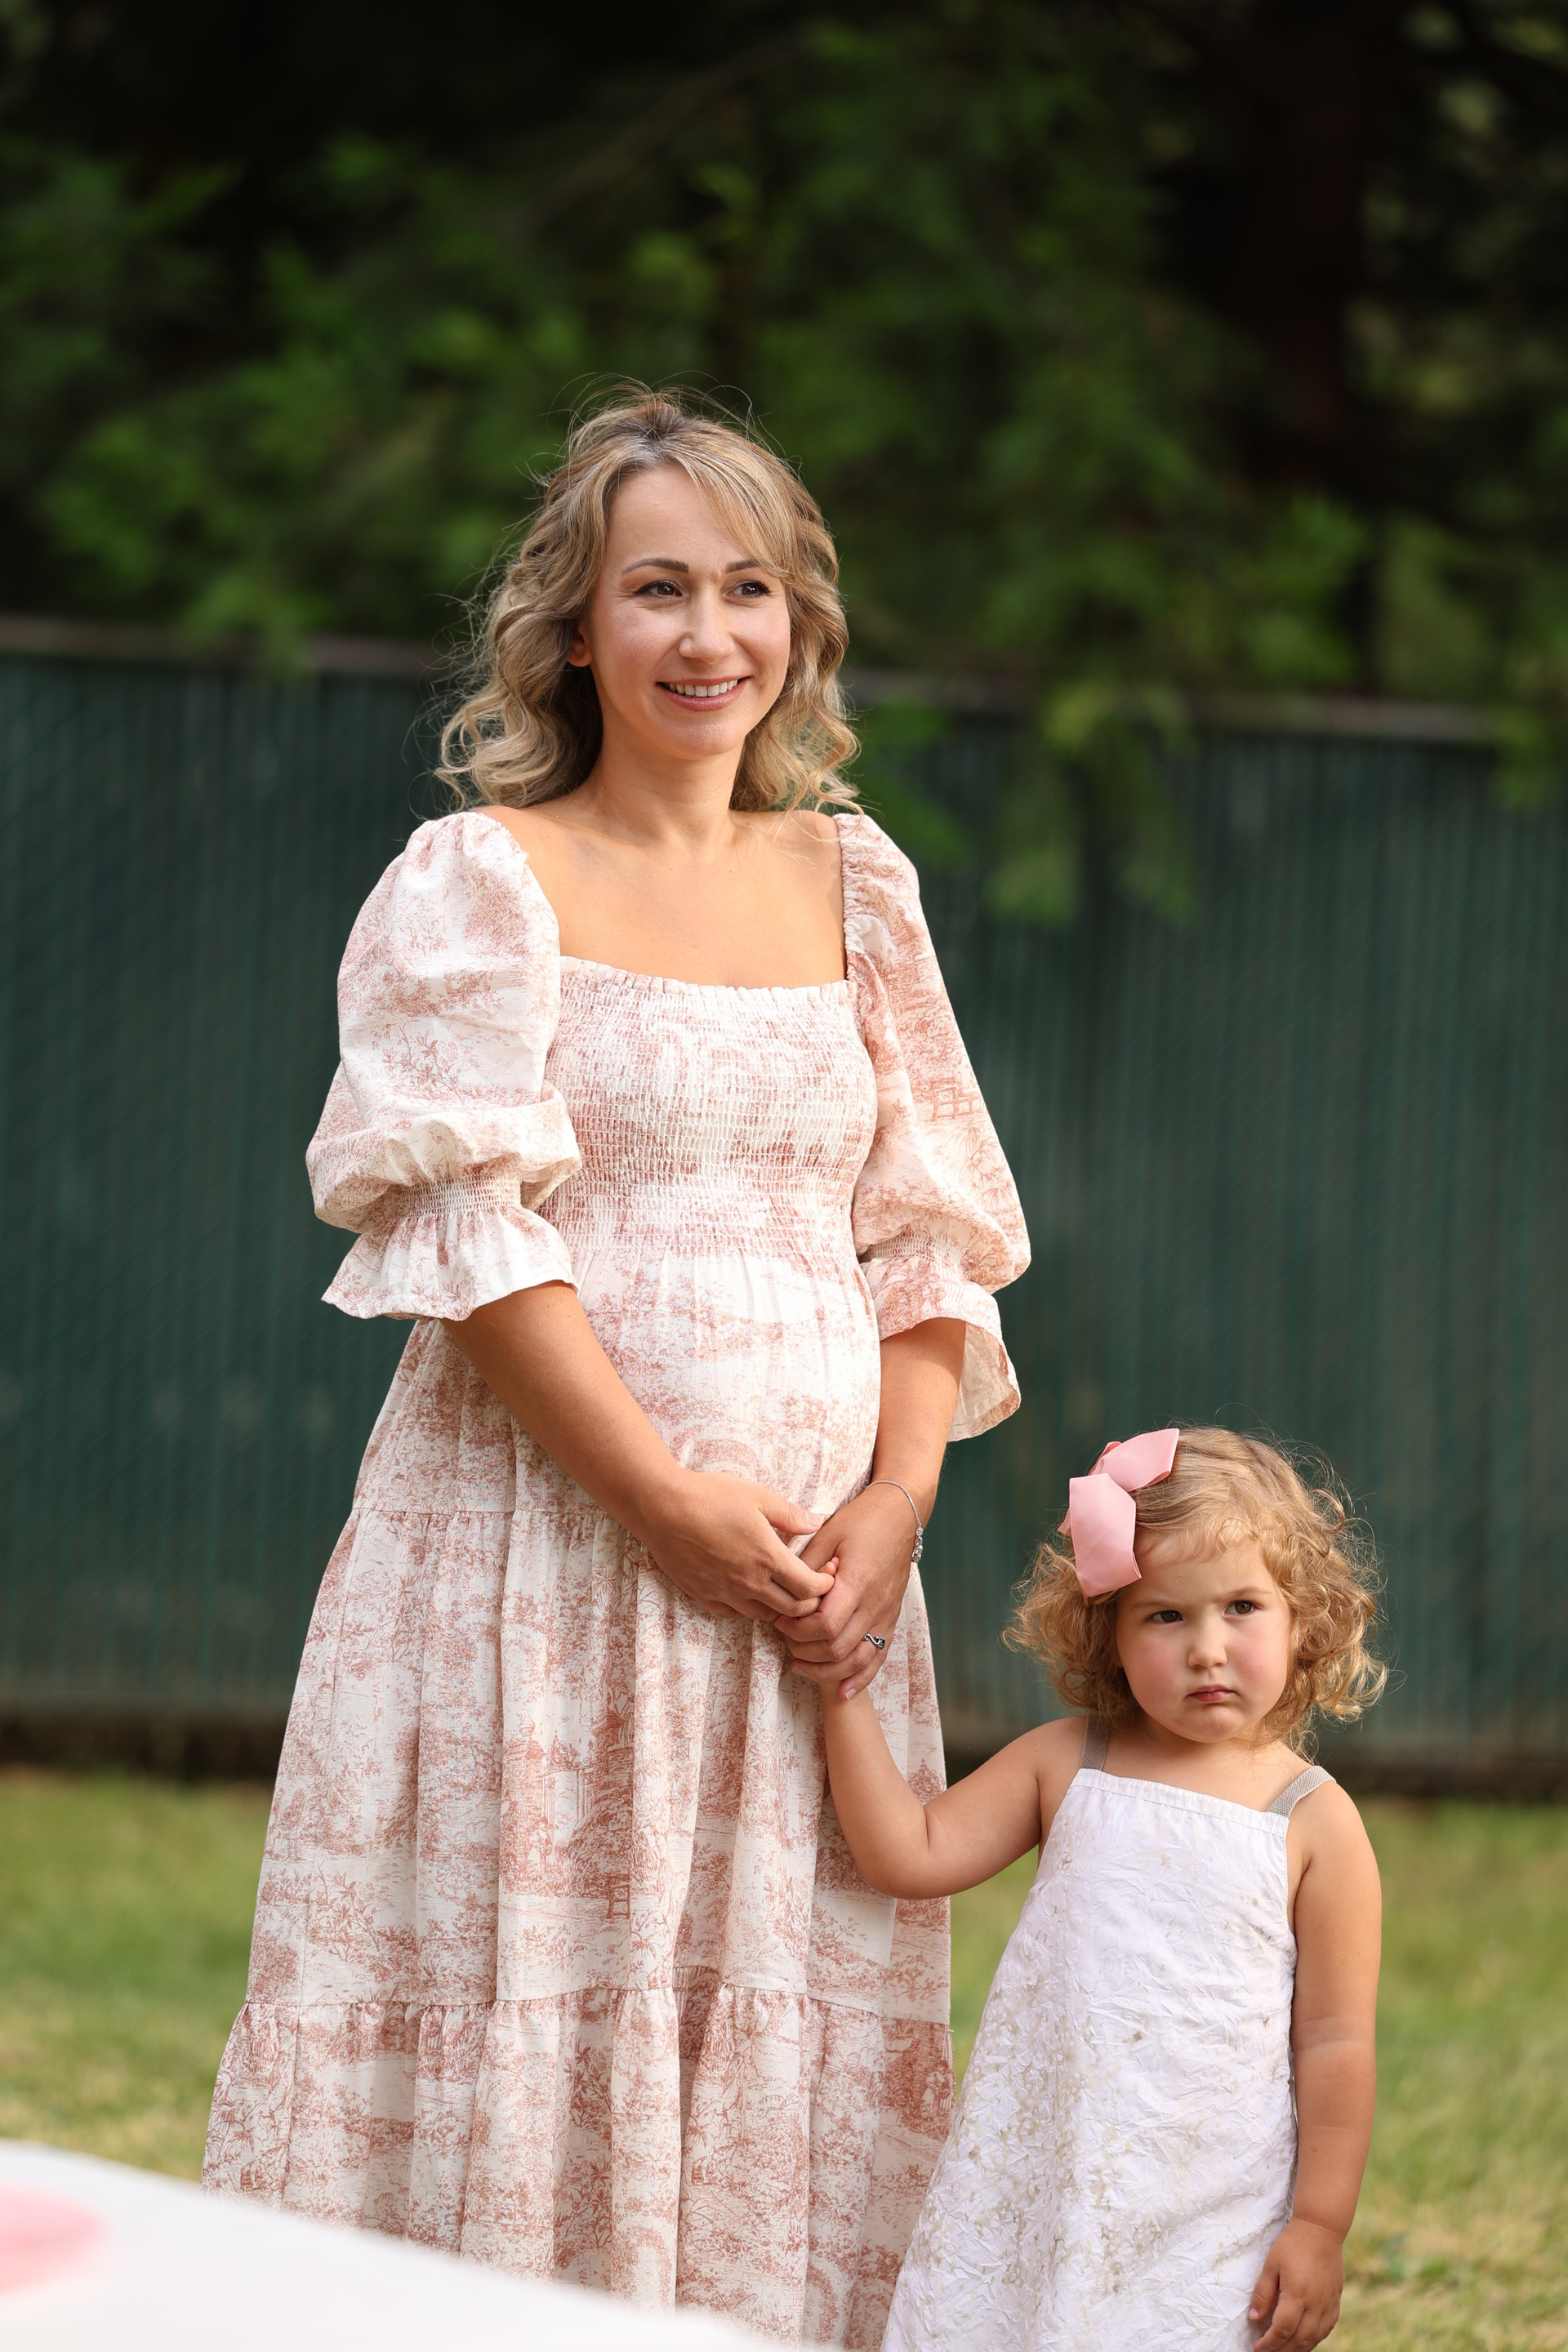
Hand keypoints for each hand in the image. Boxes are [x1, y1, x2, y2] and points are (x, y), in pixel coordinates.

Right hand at [639, 1469, 833, 1622]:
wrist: (661, 1508)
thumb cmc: (710, 1496)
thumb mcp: (757, 1495)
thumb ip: (790, 1514)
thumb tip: (816, 1523)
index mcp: (767, 1558)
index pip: (809, 1588)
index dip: (824, 1586)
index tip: (827, 1575)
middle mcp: (749, 1583)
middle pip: (792, 1609)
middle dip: (809, 1602)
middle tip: (811, 1587)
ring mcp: (725, 1593)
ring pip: (764, 1616)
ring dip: (779, 1608)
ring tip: (782, 1590)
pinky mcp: (704, 1596)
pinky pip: (734, 1614)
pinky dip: (749, 1608)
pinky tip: (749, 1592)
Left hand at [777, 1483, 919, 1695]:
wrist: (900, 1515)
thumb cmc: (861, 1520)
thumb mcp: (827, 1534)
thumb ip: (807, 1567)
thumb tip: (785, 1592)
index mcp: (858, 1581)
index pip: (826, 1625)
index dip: (798, 1631)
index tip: (781, 1621)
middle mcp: (875, 1604)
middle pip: (838, 1647)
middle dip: (805, 1650)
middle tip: (785, 1639)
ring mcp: (886, 1614)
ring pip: (858, 1660)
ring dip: (826, 1670)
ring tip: (800, 1664)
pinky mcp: (891, 1619)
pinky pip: (878, 1658)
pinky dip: (859, 1678)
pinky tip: (842, 1692)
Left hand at [1249, 2220, 1344, 2349]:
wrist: (1321, 2230)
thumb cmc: (1293, 2244)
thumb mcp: (1271, 2264)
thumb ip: (1262, 2293)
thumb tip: (1254, 2317)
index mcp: (1297, 2295)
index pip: (1282, 2330)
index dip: (1269, 2343)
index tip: (1258, 2347)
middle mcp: (1315, 2304)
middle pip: (1299, 2340)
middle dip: (1282, 2351)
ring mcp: (1328, 2304)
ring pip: (1315, 2338)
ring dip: (1299, 2348)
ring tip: (1283, 2350)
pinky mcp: (1336, 2301)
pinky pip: (1326, 2329)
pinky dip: (1314, 2339)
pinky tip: (1304, 2339)